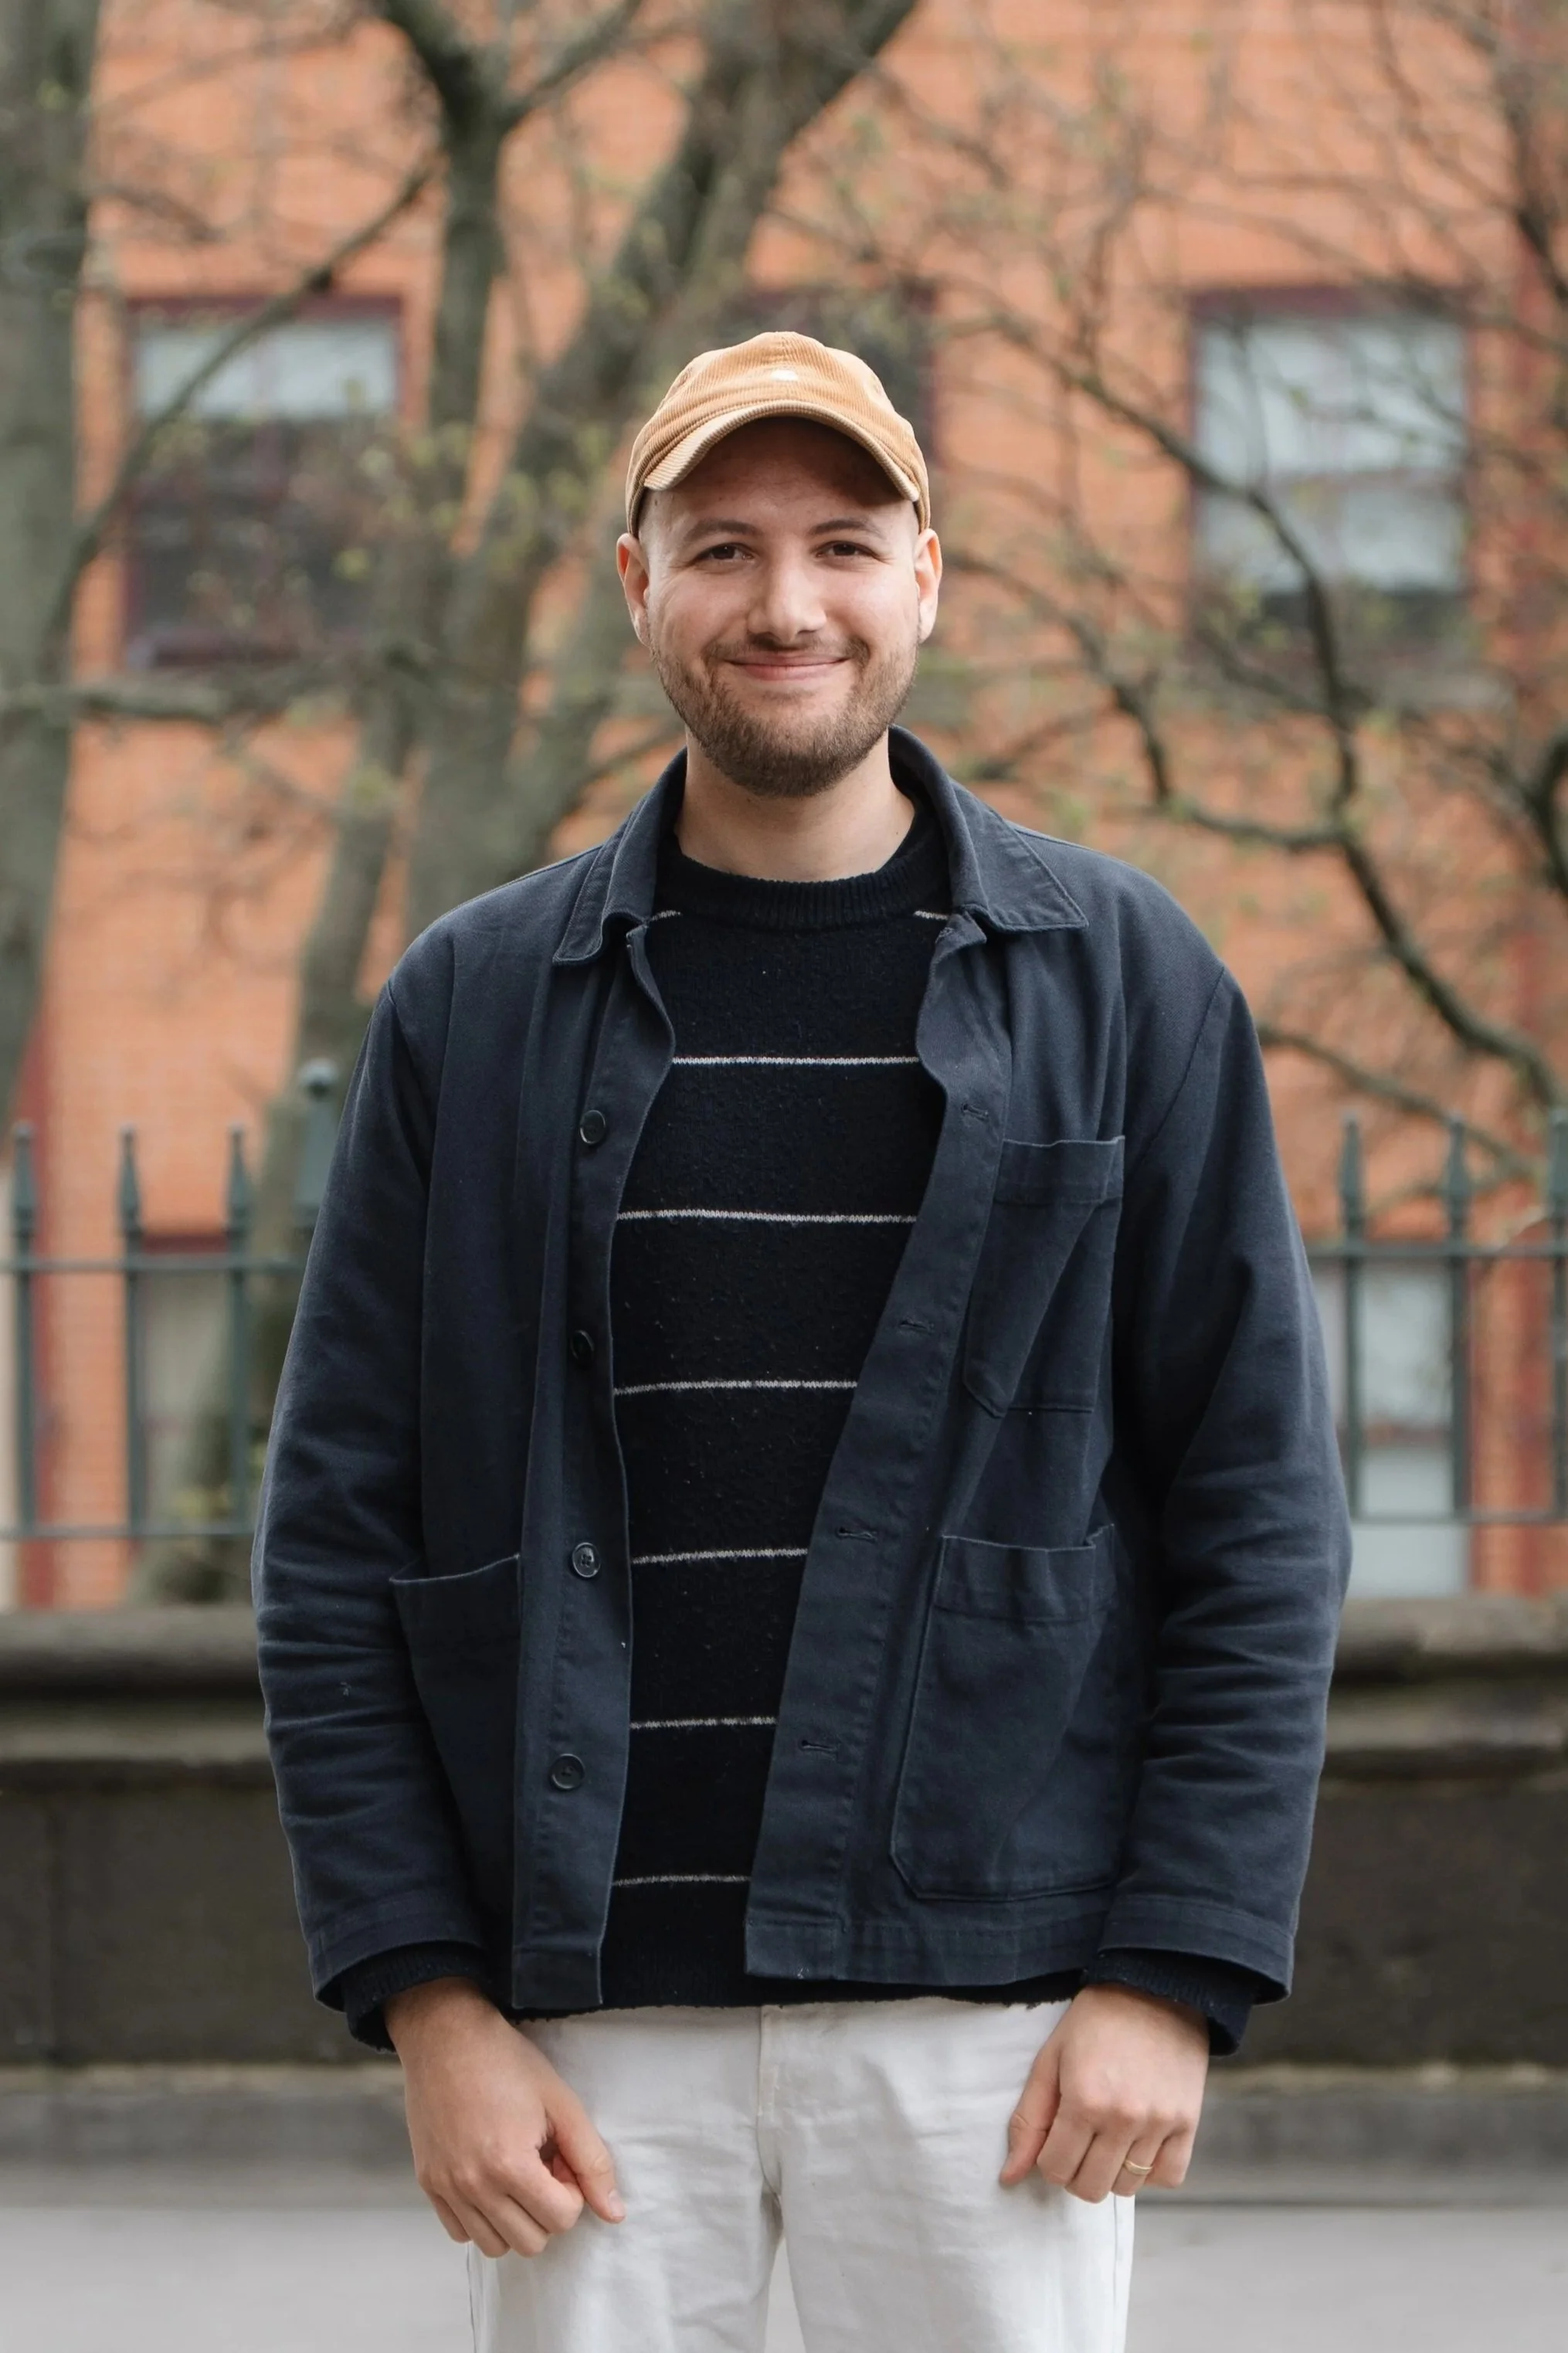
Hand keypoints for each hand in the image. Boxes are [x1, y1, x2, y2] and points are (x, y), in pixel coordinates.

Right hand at [385, 1977, 623, 2256]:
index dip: (572, 2191)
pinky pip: (460, 2233)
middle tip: (542, 2166)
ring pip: (494, 2246)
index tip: (561, 2157)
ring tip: (516, 2174)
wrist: (446, 2037)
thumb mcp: (562, 2103)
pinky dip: (481, 2219)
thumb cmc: (506, 2062)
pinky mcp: (427, 2184)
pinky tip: (489, 2181)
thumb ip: (592, 2160)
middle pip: (530, 2242)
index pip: (561, 2220)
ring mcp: (446, 2188)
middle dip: (546, 2209)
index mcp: (509, 2165)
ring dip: (515, 2220)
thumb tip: (615, 2214)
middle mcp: (473, 2185)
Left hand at [999, 1982, 1208, 2202]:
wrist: (1154, 1987)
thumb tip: (1009, 2177)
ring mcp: (1160, 2123)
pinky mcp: (1188, 2122)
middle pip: (1091, 2187)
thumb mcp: (1051, 2060)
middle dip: (1075, 2172)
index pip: (1056, 2170)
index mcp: (1084, 2101)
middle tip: (1078, 2142)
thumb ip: (1029, 2121)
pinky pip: (1169, 2177)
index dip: (1048, 2160)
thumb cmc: (1095, 2021)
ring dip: (1111, 2172)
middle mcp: (1123, 2118)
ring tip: (1108, 2137)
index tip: (1054, 2139)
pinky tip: (1138, 2144)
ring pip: (1127, 2187)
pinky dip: (1150, 2171)